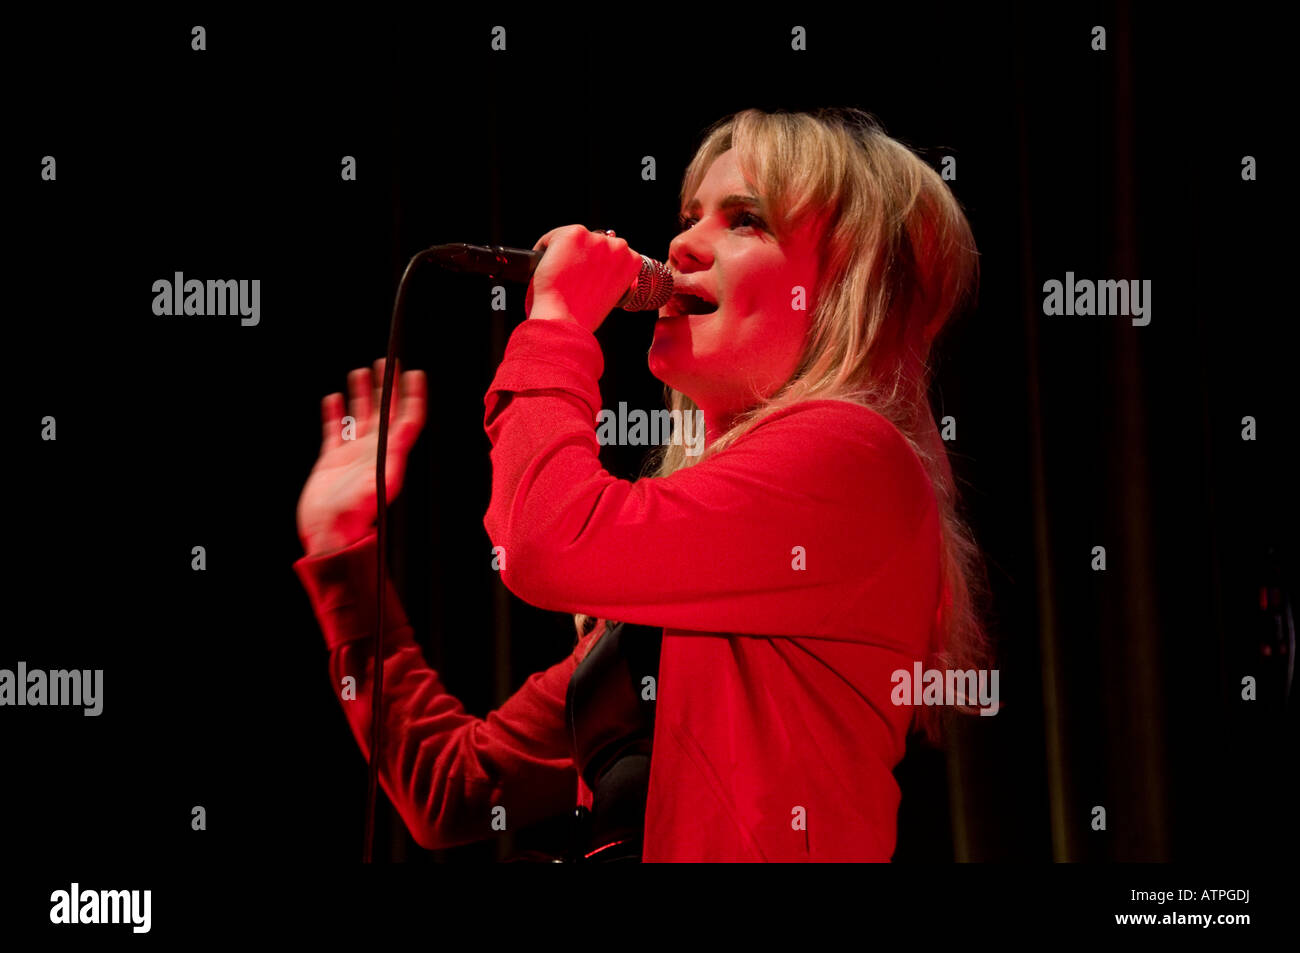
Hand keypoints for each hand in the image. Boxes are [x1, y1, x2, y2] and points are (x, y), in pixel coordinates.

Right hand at [296, 358, 426, 555]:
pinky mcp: (331, 461)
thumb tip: (403, 429)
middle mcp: (373, 452)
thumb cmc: (356, 515)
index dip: (413, 396)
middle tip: (386, 361)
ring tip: (360, 372)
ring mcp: (352, 455)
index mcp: (390, 454)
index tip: (416, 373)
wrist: (330, 535)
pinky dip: (334, 414)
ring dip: (362, 394)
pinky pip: (334, 430)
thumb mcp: (379, 483)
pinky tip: (333, 399)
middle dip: (387, 387)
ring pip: (359, 416)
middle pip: (384, 412)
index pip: (407, 419)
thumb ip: (391, 455)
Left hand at [524, 225, 644, 332]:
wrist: (565, 318)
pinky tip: (547, 267)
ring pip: (574, 239)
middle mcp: (619, 246)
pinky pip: (554, 237)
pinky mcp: (574, 234)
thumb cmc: (584, 314)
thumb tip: (592, 263)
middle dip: (582, 256)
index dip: (595, 265)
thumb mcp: (609, 294)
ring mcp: (596, 238)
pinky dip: (545, 249)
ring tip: (559, 274)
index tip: (584, 277)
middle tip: (569, 277)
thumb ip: (608, 274)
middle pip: (594, 243)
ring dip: (565, 252)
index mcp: (632, 260)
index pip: (612, 253)